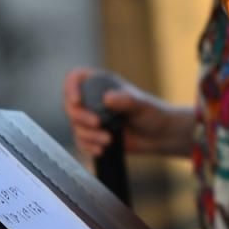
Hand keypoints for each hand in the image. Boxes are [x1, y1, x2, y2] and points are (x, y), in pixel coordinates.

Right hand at [61, 67, 194, 157]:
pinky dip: (88, 147)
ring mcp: (91, 118)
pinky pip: (81, 142)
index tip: (77, 101)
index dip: (71, 87)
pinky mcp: (93, 135)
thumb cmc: (152, 114)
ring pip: (75, 126)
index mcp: (101, 84)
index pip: (75, 78)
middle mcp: (92, 100)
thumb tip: (107, 98)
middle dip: (80, 117)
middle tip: (98, 124)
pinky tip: (101, 151)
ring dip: (88, 135)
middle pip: (70, 105)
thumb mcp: (141, 105)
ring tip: (109, 140)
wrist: (158, 136)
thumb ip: (126, 101)